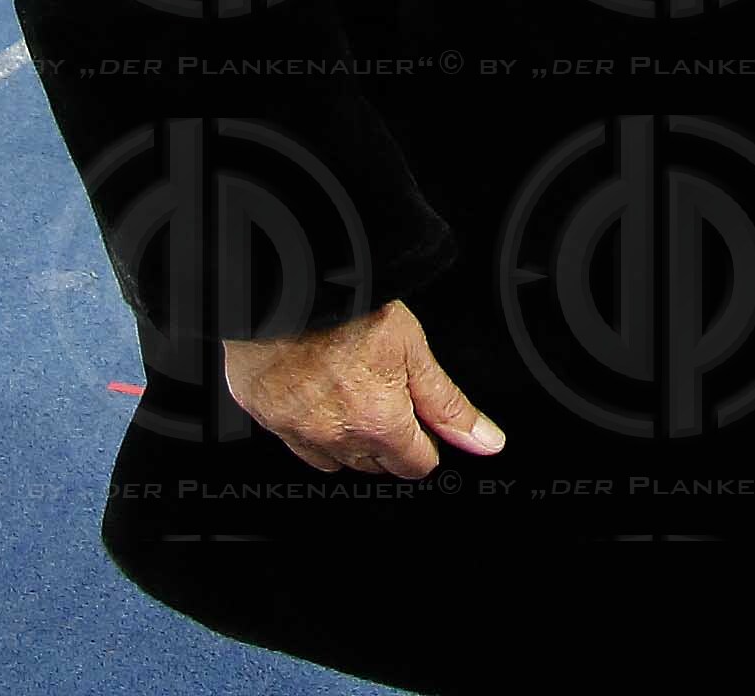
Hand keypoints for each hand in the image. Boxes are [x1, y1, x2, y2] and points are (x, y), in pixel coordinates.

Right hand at [221, 297, 504, 477]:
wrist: (284, 288)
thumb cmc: (347, 307)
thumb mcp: (413, 348)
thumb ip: (447, 403)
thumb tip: (486, 441)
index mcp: (377, 423)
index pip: (415, 464)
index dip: (429, 443)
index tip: (428, 424)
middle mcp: (335, 438)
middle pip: (377, 464)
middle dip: (394, 442)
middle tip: (396, 399)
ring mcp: (296, 433)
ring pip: (336, 460)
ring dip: (354, 441)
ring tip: (360, 397)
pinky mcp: (268, 421)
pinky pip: (299, 446)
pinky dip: (316, 433)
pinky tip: (325, 400)